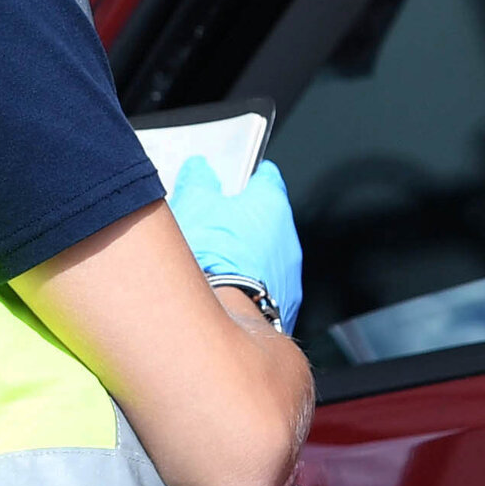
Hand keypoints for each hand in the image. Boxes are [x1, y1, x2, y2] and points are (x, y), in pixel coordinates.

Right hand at [169, 155, 304, 329]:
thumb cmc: (211, 255)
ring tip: (213, 265)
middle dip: (242, 222)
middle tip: (211, 226)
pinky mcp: (282, 307)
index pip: (265, 179)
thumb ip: (199, 180)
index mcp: (272, 205)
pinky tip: (224, 291)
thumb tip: (199, 169)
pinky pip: (264, 289)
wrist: (222, 316)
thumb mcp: (195, 203)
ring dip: (246, 257)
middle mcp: (289, 240)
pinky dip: (248, 287)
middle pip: (265, 222)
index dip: (246, 178)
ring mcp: (289, 277)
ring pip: (266, 258)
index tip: (231, 182)